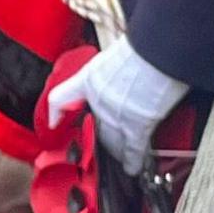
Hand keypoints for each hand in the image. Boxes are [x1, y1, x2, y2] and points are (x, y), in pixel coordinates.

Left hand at [42, 36, 185, 158]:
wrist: (159, 49)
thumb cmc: (146, 44)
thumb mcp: (119, 53)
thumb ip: (114, 70)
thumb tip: (126, 72)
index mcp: (90, 78)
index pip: (61, 97)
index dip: (56, 112)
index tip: (54, 122)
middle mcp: (98, 99)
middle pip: (93, 127)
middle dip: (99, 137)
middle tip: (106, 145)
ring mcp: (115, 114)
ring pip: (111, 142)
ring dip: (117, 152)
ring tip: (122, 159)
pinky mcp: (137, 125)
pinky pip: (132, 150)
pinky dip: (133, 162)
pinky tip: (134, 167)